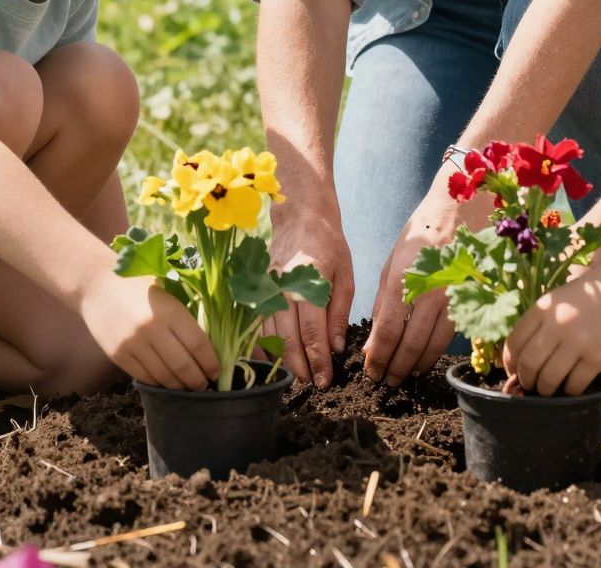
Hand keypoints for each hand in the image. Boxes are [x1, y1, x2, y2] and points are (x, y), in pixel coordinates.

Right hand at [81, 275, 219, 390]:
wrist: (96, 284)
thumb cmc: (139, 285)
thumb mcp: (166, 294)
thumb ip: (184, 318)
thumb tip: (206, 348)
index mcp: (170, 311)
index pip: (198, 344)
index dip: (210, 362)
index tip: (216, 371)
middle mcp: (152, 329)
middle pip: (182, 365)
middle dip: (197, 380)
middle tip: (205, 385)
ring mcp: (134, 345)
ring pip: (164, 376)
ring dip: (179, 386)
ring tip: (188, 387)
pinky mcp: (119, 355)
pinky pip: (144, 376)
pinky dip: (159, 383)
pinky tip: (167, 383)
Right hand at [264, 200, 353, 387]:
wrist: (300, 217)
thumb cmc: (328, 245)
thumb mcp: (345, 275)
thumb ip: (339, 313)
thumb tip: (336, 347)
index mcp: (308, 283)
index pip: (312, 332)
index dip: (318, 360)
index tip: (325, 380)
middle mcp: (281, 288)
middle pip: (287, 338)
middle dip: (300, 366)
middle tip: (312, 385)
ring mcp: (265, 289)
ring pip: (269, 334)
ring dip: (281, 360)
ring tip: (296, 378)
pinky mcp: (256, 290)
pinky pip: (256, 325)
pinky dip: (262, 346)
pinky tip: (272, 361)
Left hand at [364, 183, 477, 383]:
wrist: (462, 210)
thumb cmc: (422, 235)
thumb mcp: (393, 263)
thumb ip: (384, 302)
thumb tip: (374, 340)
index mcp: (405, 281)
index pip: (388, 333)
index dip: (378, 358)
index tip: (370, 372)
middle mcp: (431, 294)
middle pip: (411, 346)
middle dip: (395, 369)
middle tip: (385, 381)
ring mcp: (454, 299)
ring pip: (433, 346)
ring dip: (415, 366)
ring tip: (403, 376)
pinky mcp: (470, 302)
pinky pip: (450, 336)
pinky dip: (435, 353)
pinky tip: (424, 360)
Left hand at [502, 262, 600, 396]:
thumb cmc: (597, 293)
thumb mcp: (562, 297)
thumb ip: (544, 320)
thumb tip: (525, 355)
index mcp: (543, 307)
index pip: (514, 342)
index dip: (510, 362)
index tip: (513, 372)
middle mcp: (555, 324)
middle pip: (528, 364)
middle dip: (526, 380)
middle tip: (531, 385)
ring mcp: (576, 341)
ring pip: (549, 379)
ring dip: (546, 389)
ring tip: (550, 390)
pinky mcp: (597, 356)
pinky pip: (575, 384)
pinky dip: (571, 391)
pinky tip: (573, 387)